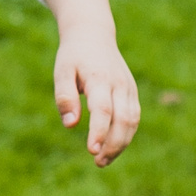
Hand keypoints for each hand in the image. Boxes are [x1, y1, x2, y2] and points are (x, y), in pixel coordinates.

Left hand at [35, 0, 141, 166]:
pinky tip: (111, 148)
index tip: (91, 151)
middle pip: (123, 119)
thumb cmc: (73, 55)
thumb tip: (70, 125)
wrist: (93, 34)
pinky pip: (134, 117)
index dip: (99, 132)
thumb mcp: (62, 71)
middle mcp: (119, 84)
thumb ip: (64, 97)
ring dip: (121, 144)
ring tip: (102, 161)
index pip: (103, 110)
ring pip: (132, 121)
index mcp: (100, 78)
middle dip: (113, 144)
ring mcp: (128, 88)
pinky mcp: (132, 92)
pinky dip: (125, 135)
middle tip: (97, 161)